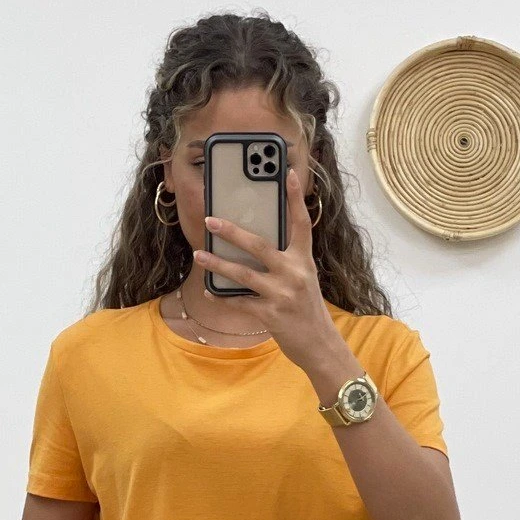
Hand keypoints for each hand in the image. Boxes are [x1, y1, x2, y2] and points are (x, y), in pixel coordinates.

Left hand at [193, 167, 339, 371]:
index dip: (295, 198)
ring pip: (243, 274)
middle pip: (259, 245)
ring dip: (217, 264)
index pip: (301, 222)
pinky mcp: (271, 315)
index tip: (287, 174)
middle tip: (211, 220)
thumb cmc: (308, 311)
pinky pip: (239, 303)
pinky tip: (209, 293)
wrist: (320, 346)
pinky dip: (222, 298)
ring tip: (199, 255)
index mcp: (304, 260)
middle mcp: (294, 273)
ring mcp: (282, 294)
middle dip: (232, 232)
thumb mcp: (304, 280)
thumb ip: (286, 262)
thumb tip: (254, 247)